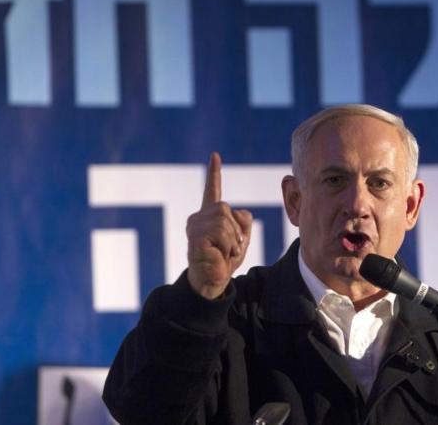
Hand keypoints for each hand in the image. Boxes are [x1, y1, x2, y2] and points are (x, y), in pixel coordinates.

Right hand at [186, 152, 251, 298]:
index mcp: (210, 214)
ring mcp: (194, 226)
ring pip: (224, 221)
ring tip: (224, 252)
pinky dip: (227, 246)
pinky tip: (218, 255)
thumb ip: (243, 220)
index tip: (215, 155)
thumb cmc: (225, 260)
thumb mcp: (241, 237)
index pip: (212, 189)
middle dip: (235, 230)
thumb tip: (238, 213)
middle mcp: (199, 217)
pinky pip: (220, 233)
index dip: (214, 173)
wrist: (213, 282)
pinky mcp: (195, 237)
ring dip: (232, 240)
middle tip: (231, 247)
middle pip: (226, 208)